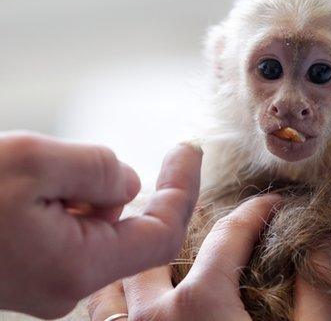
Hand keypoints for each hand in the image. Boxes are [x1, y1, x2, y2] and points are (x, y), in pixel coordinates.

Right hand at [0, 132, 202, 318]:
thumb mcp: (32, 162)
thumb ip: (98, 170)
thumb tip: (131, 184)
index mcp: (79, 265)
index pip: (163, 234)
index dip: (183, 190)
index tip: (190, 151)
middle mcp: (68, 287)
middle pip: (133, 232)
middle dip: (127, 190)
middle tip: (117, 158)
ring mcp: (49, 286)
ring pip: (101, 232)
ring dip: (91, 197)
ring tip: (44, 178)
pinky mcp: (34, 277)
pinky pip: (74, 239)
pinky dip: (72, 209)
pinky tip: (37, 194)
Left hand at [88, 195, 330, 320]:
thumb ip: (318, 292)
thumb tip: (324, 243)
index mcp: (202, 304)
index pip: (230, 234)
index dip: (257, 211)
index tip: (273, 204)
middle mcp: (153, 315)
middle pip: (158, 242)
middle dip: (181, 209)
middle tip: (200, 193)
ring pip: (115, 277)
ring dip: (138, 256)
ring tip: (159, 242)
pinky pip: (99, 317)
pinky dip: (112, 297)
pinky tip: (134, 294)